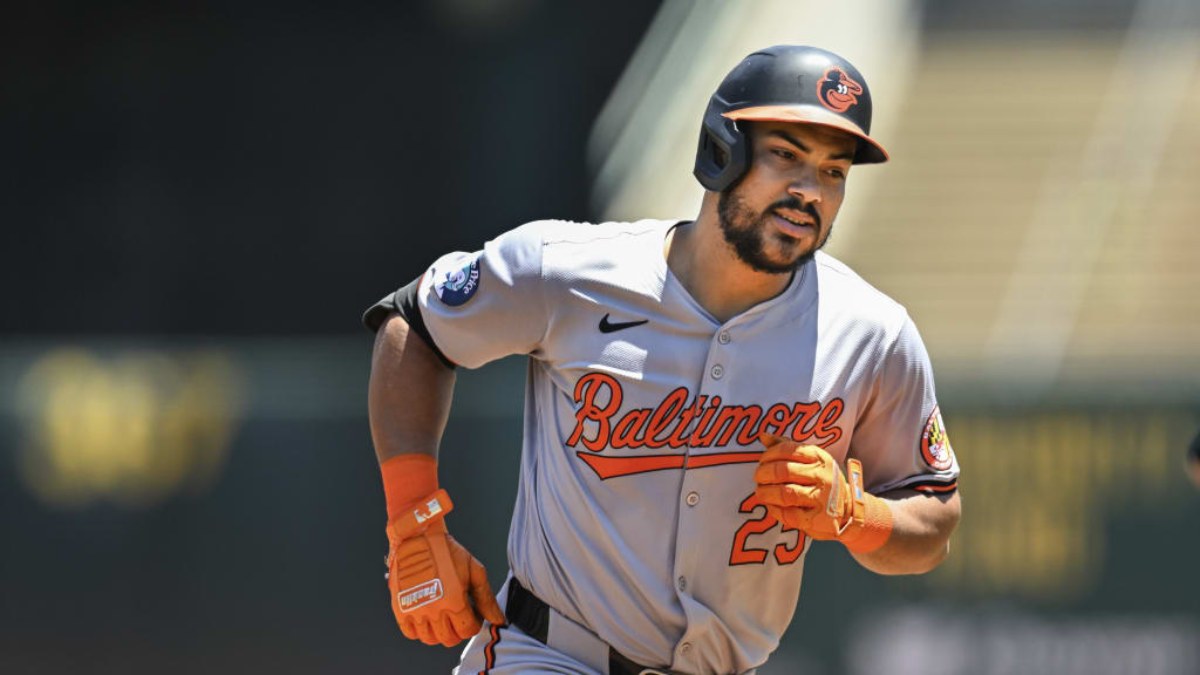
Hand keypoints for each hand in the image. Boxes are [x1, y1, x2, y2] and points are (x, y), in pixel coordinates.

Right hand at [386, 489, 505, 645]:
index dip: (474, 623)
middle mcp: (434, 610)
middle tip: (459, 615)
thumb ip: (486, 598)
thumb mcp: (474, 570)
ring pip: (430, 639)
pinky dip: (420, 630)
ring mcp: (415, 611)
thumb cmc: (447, 550)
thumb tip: (498, 620)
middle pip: (449, 638)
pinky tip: (427, 616)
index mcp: (454, 601)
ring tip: (443, 615)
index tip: (473, 613)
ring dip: (439, 632)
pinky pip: (410, 633)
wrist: (418, 536)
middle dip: (458, 629)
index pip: (467, 630)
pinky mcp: (400, 608)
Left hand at [753, 433, 891, 552]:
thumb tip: (763, 435)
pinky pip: (788, 514)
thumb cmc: (821, 482)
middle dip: (763, 474)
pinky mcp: (818, 519)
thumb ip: (786, 447)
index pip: (786, 449)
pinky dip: (774, 510)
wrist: (849, 511)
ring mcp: (822, 498)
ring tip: (761, 492)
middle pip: (782, 471)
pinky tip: (772, 506)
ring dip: (765, 493)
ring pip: (784, 493)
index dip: (767, 455)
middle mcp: (823, 476)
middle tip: (758, 478)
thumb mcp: (810, 461)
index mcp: (820, 457)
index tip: (762, 462)